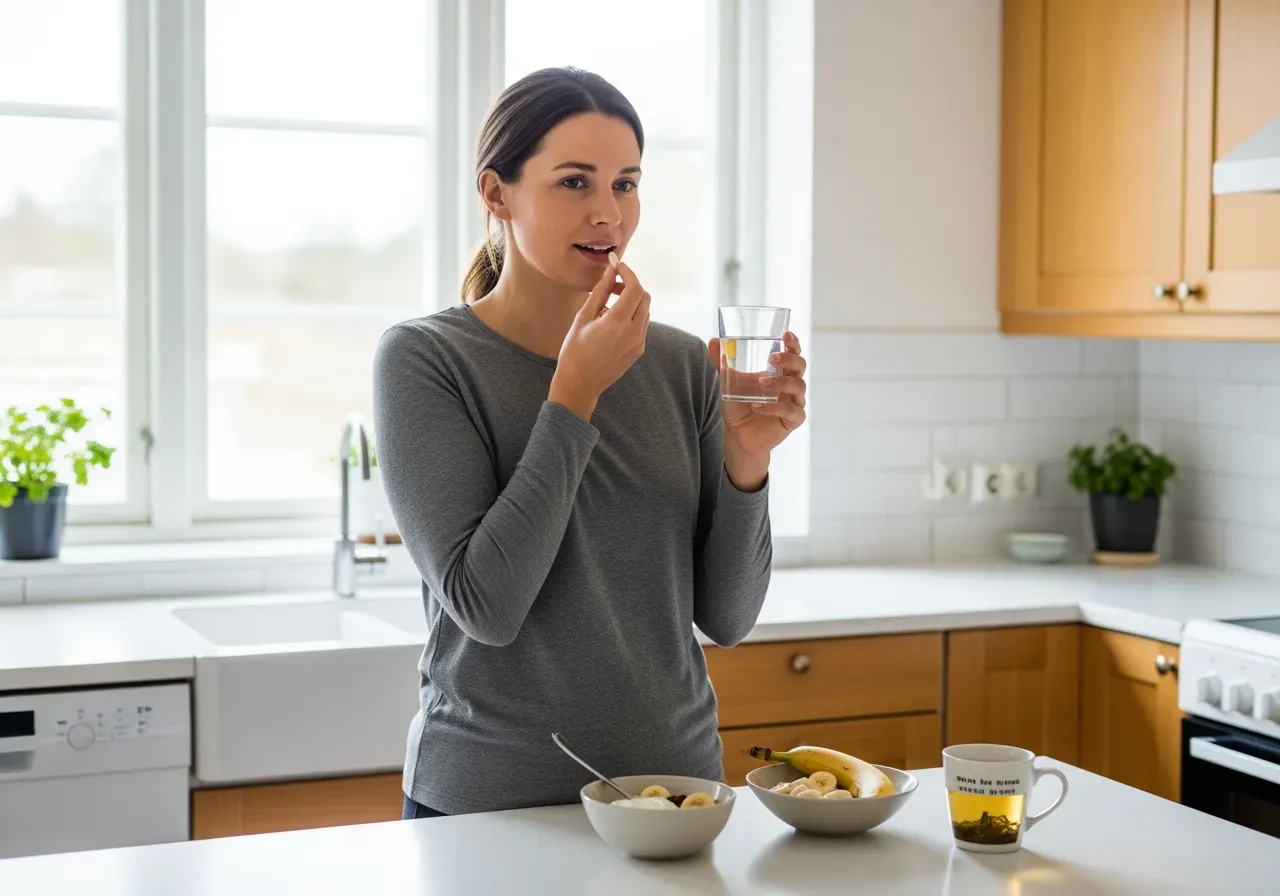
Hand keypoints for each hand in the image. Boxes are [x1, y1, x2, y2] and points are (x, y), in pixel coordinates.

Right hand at [549, 261, 650, 420]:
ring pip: (645, 311)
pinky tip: (613, 322)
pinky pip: (642, 325)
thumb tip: (610, 272)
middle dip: (631, 286)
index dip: (628, 273)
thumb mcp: (583, 318)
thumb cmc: (574, 351)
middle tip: (613, 285)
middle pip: (644, 297)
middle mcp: (633, 332)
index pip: (634, 288)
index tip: (618, 267)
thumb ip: (600, 292)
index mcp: (616, 322)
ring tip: (610, 305)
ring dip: (633, 301)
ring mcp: (638, 343)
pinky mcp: (639, 350)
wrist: (580, 384)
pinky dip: (632, 315)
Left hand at [708, 330, 806, 489]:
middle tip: (772, 358)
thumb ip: (723, 363)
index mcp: (781, 372)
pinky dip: (774, 408)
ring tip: (761, 383)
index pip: (793, 353)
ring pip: (799, 387)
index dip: (793, 343)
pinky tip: (757, 406)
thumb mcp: (729, 382)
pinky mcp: (792, 421)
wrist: (739, 434)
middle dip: (789, 359)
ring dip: (781, 382)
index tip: (785, 334)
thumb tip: (713, 341)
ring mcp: (794, 402)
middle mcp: (791, 385)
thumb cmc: (740, 405)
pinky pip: (790, 411)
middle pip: (800, 366)